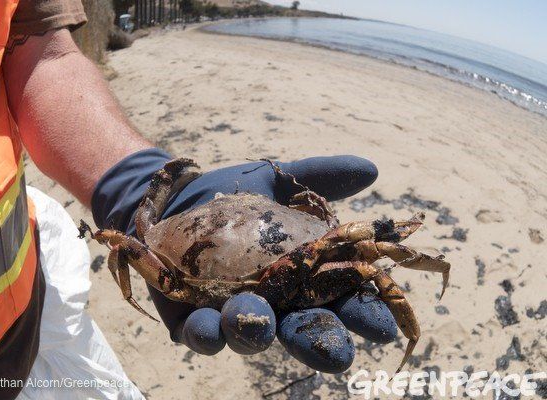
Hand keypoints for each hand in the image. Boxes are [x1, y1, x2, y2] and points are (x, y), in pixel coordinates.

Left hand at [146, 155, 397, 371]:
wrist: (178, 194)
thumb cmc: (236, 193)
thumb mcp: (278, 179)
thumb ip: (322, 176)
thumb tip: (372, 170)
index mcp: (302, 276)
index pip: (341, 300)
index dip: (362, 314)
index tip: (379, 324)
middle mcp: (274, 301)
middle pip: (303, 331)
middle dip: (321, 344)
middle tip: (338, 353)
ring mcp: (233, 313)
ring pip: (252, 335)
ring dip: (258, 332)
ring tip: (260, 319)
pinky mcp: (192, 318)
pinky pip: (202, 334)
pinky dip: (207, 333)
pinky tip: (211, 326)